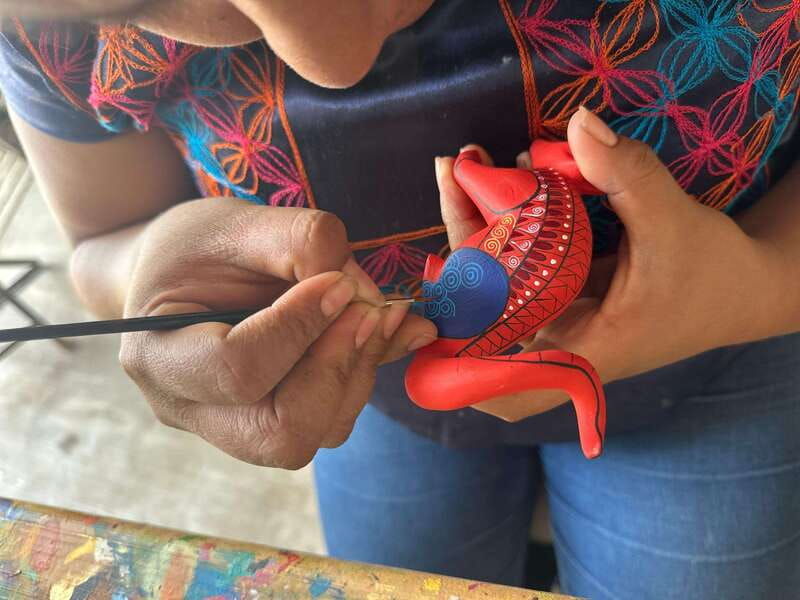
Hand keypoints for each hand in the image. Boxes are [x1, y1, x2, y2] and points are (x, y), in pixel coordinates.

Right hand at [120, 197, 435, 466]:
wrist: (178, 276)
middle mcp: (193, 410)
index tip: (338, 282)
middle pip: (282, 433)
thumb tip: (368, 295)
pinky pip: (336, 419)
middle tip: (370, 311)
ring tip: (377, 310)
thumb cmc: (196, 248)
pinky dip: (367, 372)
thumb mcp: (236, 224)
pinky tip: (377, 326)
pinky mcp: (278, 423)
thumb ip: (301, 242)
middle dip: (337, 369)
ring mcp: (236, 428)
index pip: (237, 369)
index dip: (299, 328)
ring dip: (360, 369)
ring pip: (321, 431)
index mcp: (159, 358)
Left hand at [436, 107, 783, 421]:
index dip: (465, 372)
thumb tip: (579, 123)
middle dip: (459, 245)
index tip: (431, 327)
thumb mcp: (673, 224)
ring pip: (496, 283)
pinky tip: (492, 180)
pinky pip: (516, 265)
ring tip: (463, 164)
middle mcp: (560, 343)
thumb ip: (628, 175)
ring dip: (473, 226)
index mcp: (585, 352)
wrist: (739, 284)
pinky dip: (501, 225)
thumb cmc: (712, 272)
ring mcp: (557, 319)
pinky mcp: (561, 295)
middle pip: (486, 312)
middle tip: (453, 174)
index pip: (511, 385)